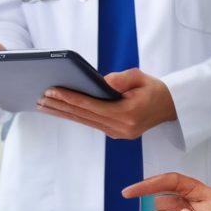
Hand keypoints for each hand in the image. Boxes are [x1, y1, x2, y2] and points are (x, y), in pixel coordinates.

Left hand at [36, 68, 175, 138]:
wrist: (170, 107)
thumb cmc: (155, 89)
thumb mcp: (140, 77)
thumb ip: (120, 79)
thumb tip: (100, 82)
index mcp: (128, 114)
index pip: (92, 106)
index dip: (70, 98)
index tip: (52, 91)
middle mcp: (121, 127)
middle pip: (84, 116)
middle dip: (61, 106)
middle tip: (41, 98)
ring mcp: (118, 133)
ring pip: (85, 121)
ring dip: (64, 113)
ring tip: (44, 105)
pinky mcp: (115, 133)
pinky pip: (90, 123)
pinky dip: (75, 115)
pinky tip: (62, 110)